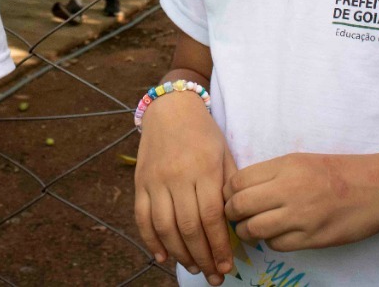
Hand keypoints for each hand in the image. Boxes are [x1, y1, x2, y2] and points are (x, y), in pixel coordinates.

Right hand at [135, 92, 236, 284]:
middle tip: (214, 275)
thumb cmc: (204, 132)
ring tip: (194, 267)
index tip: (227, 266)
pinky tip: (163, 257)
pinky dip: (151, 241)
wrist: (171, 108)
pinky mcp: (139, 182)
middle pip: (188, 227)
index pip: (211, 217)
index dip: (219, 246)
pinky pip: (142, 218)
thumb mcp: (224, 153)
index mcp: (203, 169)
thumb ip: (231, 186)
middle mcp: (177, 177)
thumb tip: (239, 223)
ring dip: (179, 254)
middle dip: (202, 257)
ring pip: (164, 227)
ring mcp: (155, 180)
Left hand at [224, 152, 378, 252]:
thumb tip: (240, 190)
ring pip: (254, 229)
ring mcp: (301, 216)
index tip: (231, 197)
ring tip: (252, 229)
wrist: (378, 188)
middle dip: (232, 214)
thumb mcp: (301, 161)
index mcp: (286, 166)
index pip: (238, 181)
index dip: (228, 192)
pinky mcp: (312, 238)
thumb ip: (272, 174)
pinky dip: (271, 241)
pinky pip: (277, 244)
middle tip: (236, 216)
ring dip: (247, 232)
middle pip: (239, 206)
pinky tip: (278, 234)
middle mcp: (289, 189)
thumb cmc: (339, 171)